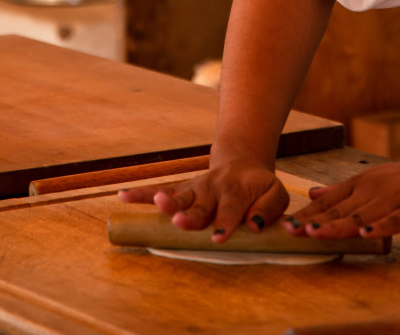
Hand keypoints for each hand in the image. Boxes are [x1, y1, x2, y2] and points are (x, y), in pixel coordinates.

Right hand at [117, 159, 291, 242]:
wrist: (242, 163)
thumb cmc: (259, 187)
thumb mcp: (276, 193)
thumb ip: (270, 208)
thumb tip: (255, 226)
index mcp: (237, 189)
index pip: (231, 207)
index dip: (225, 221)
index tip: (218, 236)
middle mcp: (212, 187)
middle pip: (200, 202)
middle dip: (190, 213)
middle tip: (181, 221)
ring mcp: (194, 188)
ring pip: (178, 194)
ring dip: (167, 201)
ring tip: (157, 202)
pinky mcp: (182, 189)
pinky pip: (159, 189)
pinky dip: (141, 193)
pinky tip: (123, 195)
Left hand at [282, 154, 399, 239]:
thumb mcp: (374, 178)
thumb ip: (343, 189)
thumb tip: (313, 193)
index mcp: (362, 183)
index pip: (328, 200)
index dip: (306, 213)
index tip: (285, 224)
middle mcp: (372, 191)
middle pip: (339, 209)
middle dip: (313, 221)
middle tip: (290, 231)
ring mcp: (392, 201)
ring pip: (360, 215)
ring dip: (337, 225)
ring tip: (316, 233)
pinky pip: (393, 221)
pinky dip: (379, 227)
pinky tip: (366, 234)